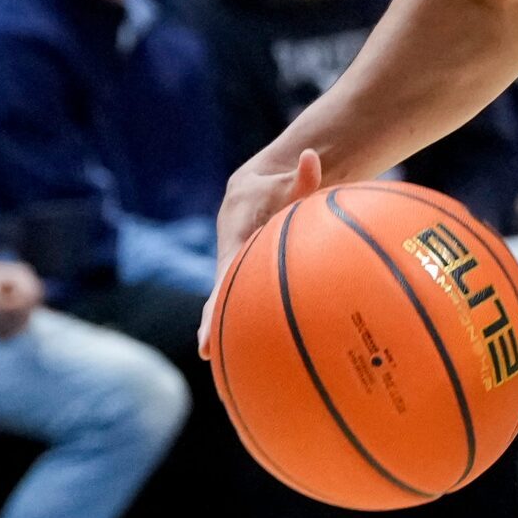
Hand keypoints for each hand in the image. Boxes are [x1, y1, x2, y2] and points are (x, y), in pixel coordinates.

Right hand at [199, 148, 321, 356]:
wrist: (258, 186)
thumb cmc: (274, 185)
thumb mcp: (284, 180)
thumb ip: (301, 177)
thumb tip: (313, 156)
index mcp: (234, 239)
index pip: (224, 275)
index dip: (215, 303)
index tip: (205, 334)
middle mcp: (232, 257)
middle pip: (222, 294)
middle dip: (214, 322)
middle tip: (208, 351)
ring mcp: (240, 268)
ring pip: (234, 299)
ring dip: (231, 325)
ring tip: (229, 360)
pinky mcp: (253, 273)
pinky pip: (252, 296)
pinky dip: (254, 315)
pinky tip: (271, 345)